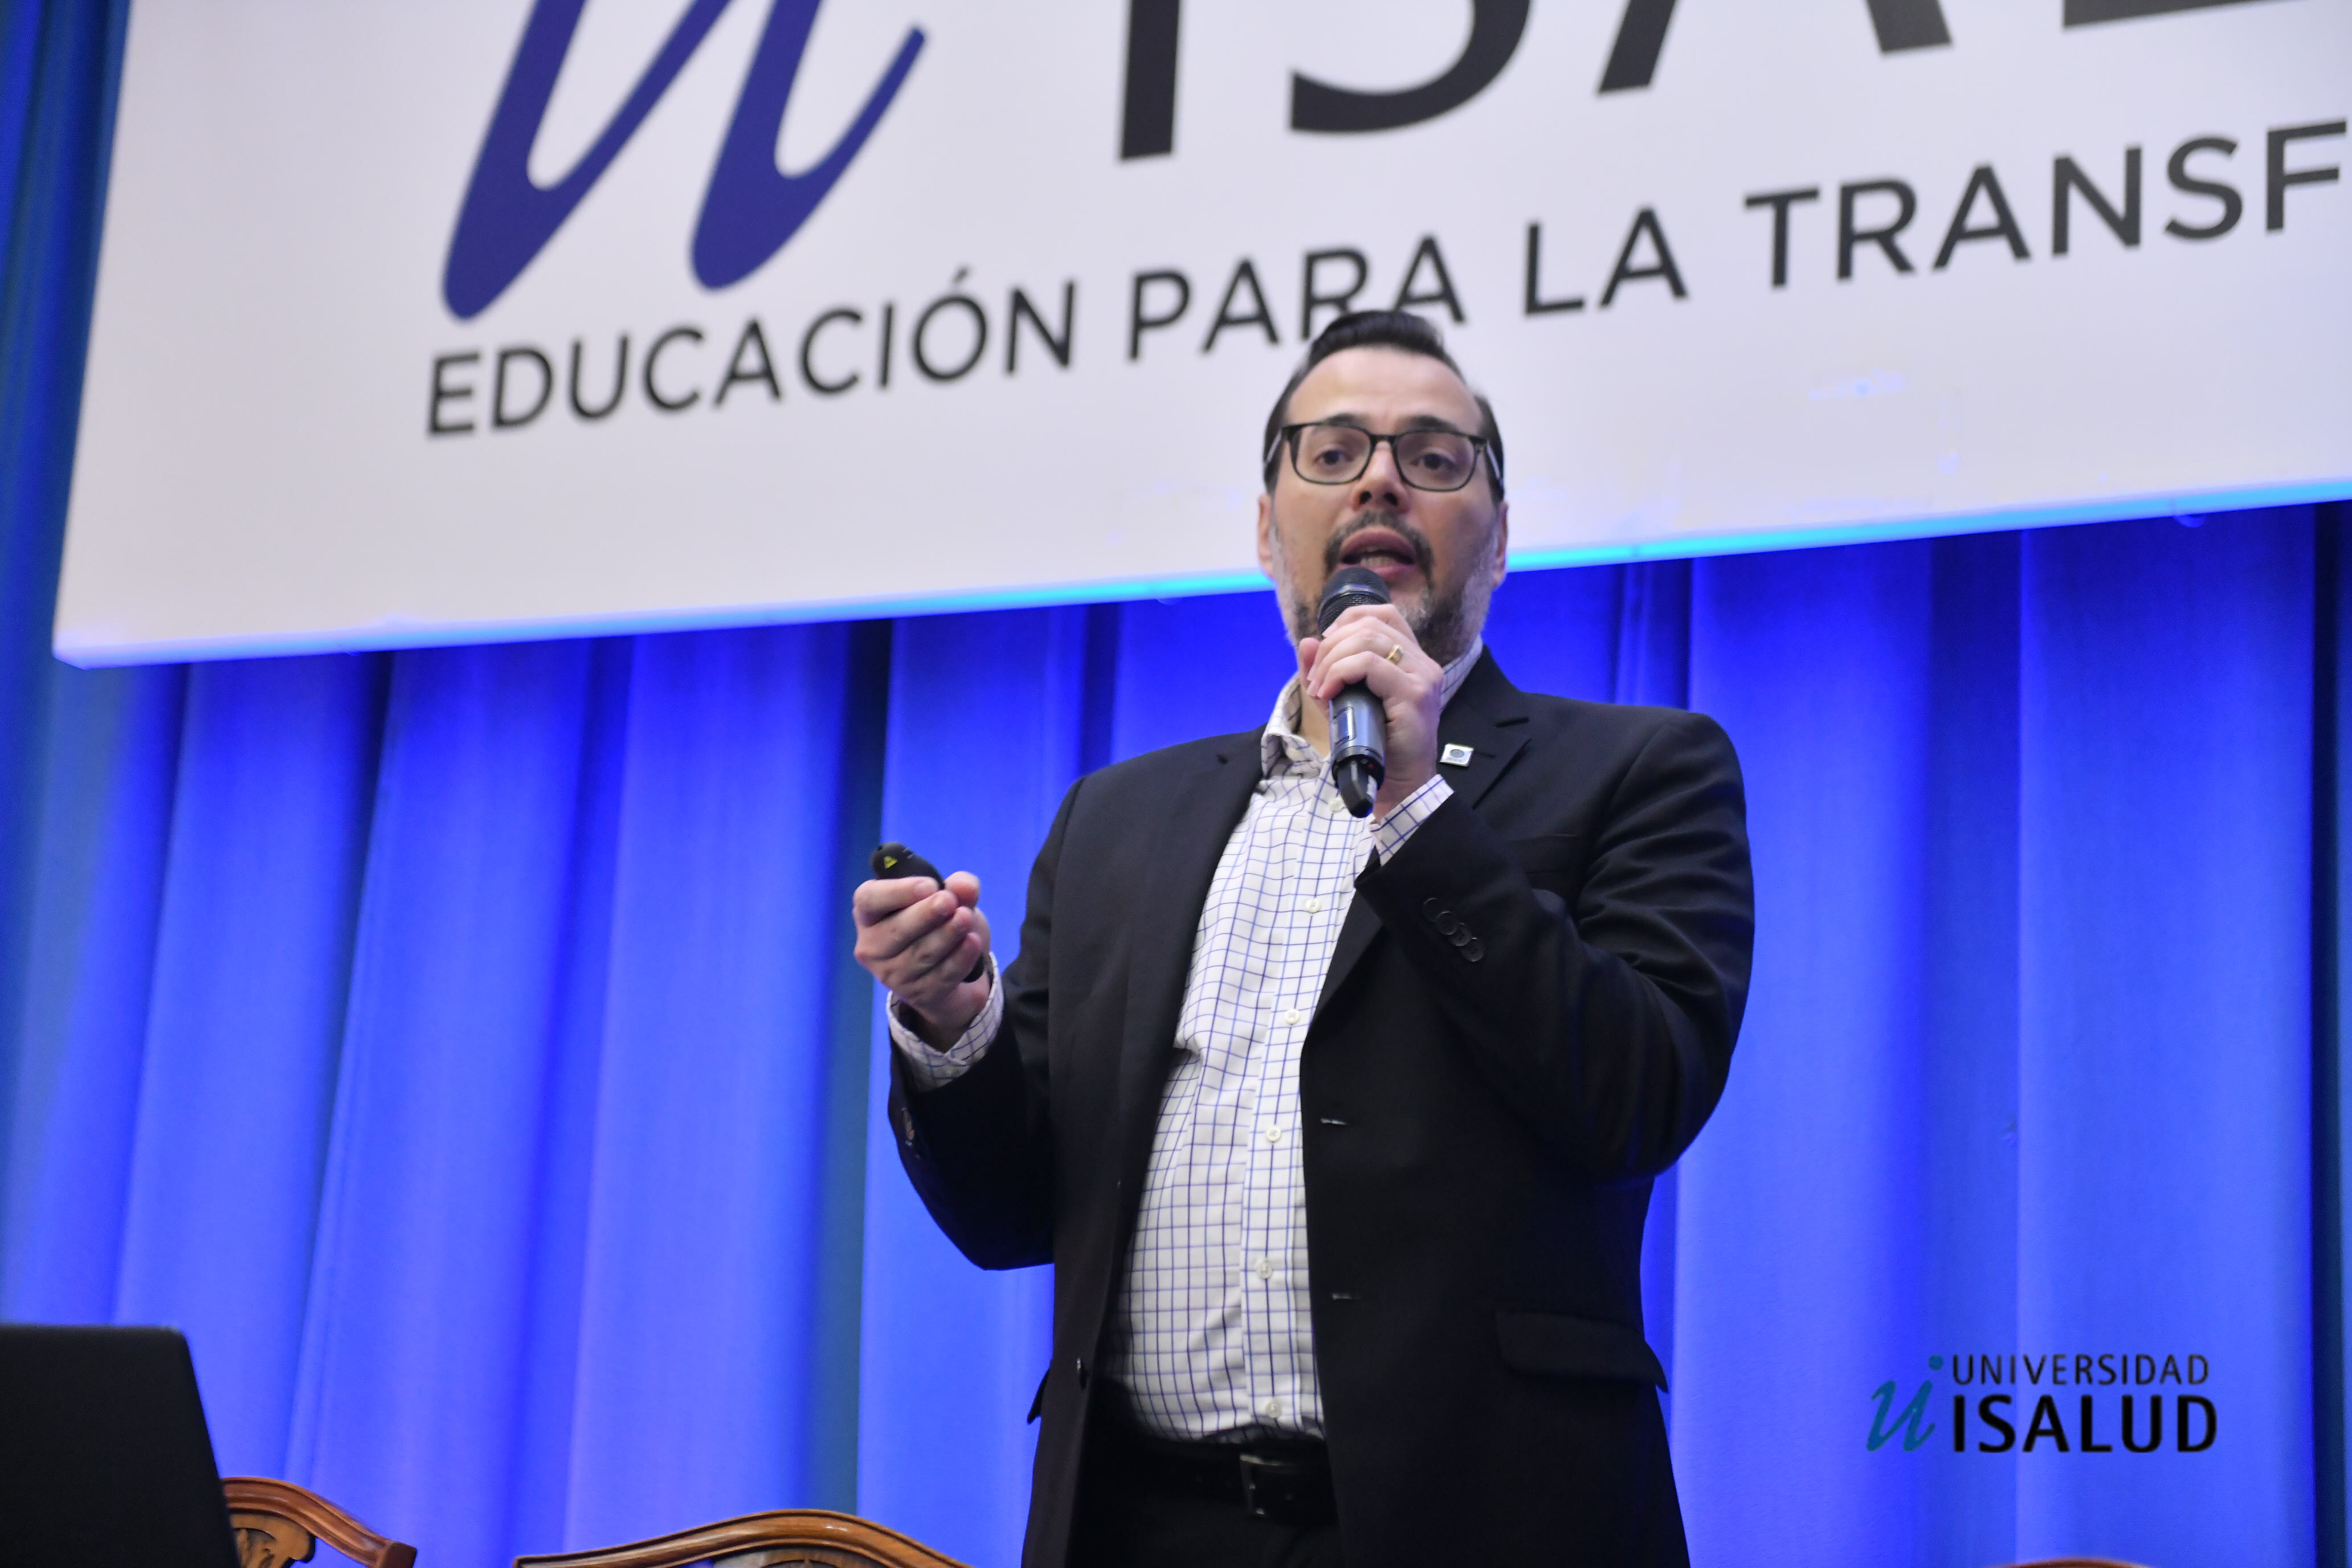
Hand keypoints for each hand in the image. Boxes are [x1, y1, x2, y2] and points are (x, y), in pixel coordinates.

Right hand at [852, 870, 991, 1046]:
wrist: (955, 970)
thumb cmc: (940, 923)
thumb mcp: (952, 899)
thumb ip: (959, 886)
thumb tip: (965, 887)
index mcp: (870, 914)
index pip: (869, 900)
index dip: (897, 891)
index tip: (929, 885)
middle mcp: (873, 946)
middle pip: (896, 930)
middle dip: (926, 914)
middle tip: (950, 901)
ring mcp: (892, 975)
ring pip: (921, 954)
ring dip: (946, 934)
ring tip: (966, 918)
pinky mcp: (916, 995)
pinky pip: (941, 975)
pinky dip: (960, 958)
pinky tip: (973, 943)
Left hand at [1298, 603, 1442, 816]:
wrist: (1399, 786)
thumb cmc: (1375, 746)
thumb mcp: (1343, 702)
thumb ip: (1325, 671)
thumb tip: (1305, 641)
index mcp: (1411, 660)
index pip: (1383, 614)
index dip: (1348, 619)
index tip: (1325, 646)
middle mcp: (1422, 663)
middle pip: (1369, 624)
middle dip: (1330, 646)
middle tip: (1315, 678)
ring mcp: (1422, 676)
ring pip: (1367, 640)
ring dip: (1331, 660)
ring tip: (1320, 688)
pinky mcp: (1415, 694)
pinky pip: (1370, 665)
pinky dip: (1340, 673)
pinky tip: (1328, 693)